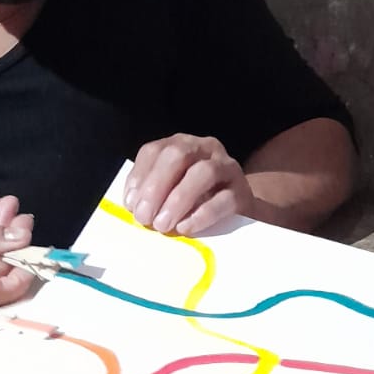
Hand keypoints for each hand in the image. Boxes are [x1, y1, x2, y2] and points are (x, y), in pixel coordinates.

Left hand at [123, 135, 252, 235]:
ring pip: (204, 173)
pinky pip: (224, 199)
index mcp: (181, 145)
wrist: (239, 213)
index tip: (130, 204)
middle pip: (178, 155)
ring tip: (162, 224)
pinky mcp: (242, 192)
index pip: (155, 151)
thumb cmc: (198, 201)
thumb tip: (134, 206)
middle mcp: (205, 149)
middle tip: (144, 217)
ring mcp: (227, 168)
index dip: (139, 176)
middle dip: (156, 187)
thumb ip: (153, 193)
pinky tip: (184, 227)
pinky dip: (201, 214)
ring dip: (178, 199)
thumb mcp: (171, 191)